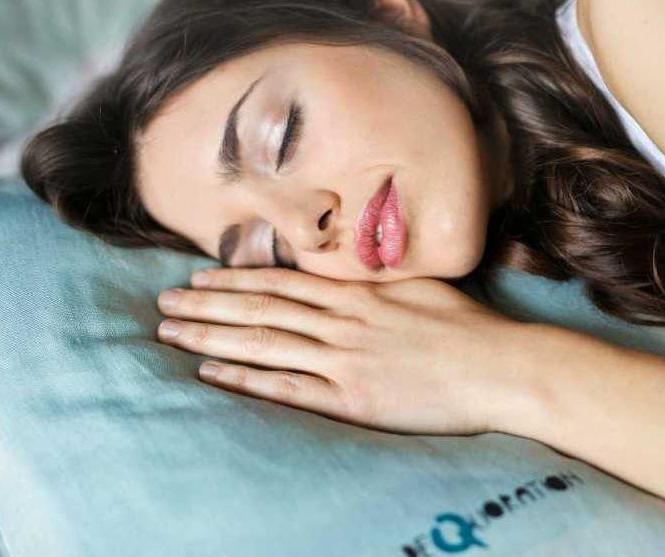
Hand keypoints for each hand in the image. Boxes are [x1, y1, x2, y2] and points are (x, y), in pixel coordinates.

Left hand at [154, 268, 537, 436]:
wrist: (500, 367)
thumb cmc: (468, 326)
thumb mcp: (420, 284)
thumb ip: (377, 277)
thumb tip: (350, 266)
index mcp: (357, 293)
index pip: (280, 281)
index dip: (234, 279)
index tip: (198, 277)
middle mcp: (341, 321)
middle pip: (259, 308)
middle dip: (207, 305)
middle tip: (164, 302)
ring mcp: (344, 359)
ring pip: (264, 342)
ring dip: (212, 336)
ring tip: (171, 333)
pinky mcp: (353, 398)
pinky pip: (289, 388)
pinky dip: (246, 380)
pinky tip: (212, 374)